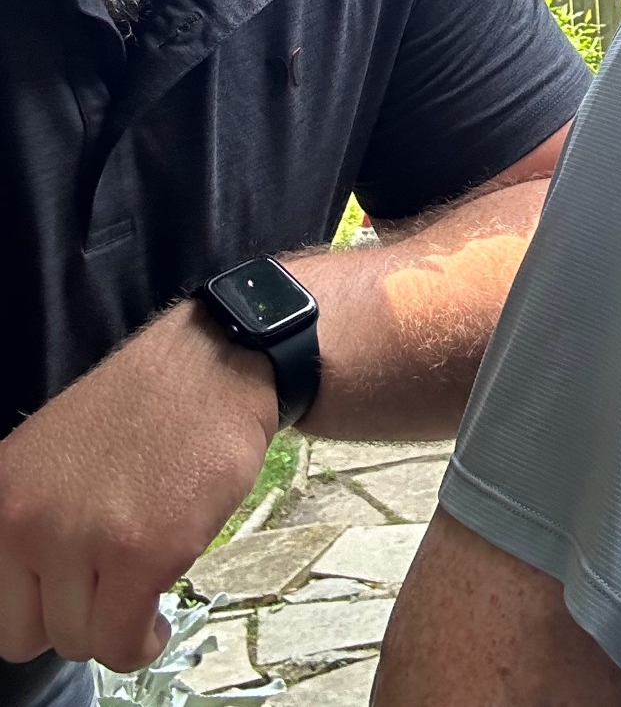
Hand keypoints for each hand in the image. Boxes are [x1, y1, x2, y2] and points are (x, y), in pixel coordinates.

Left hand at [0, 302, 276, 671]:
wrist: (214, 363)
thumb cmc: (143, 406)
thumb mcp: (52, 454)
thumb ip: (33, 519)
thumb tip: (35, 591)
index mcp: (1, 496)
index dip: (37, 605)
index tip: (72, 591)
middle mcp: (27, 522)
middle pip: (28, 634)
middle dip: (73, 618)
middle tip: (108, 588)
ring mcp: (85, 540)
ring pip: (80, 642)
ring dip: (114, 626)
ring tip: (140, 592)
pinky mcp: (144, 554)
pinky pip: (125, 643)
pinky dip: (143, 641)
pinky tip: (156, 620)